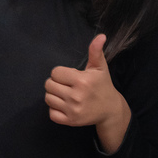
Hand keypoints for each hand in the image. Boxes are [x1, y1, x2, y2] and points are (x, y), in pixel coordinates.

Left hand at [45, 34, 131, 153]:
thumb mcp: (100, 67)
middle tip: (66, 85)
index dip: (61, 73)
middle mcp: (76, 96)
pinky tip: (64, 106)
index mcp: (82, 81)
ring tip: (65, 95)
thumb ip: (96, 51)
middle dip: (56, 83)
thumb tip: (101, 36)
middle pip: (49, 85)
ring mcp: (72, 110)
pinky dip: (54, 109)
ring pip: (48, 98)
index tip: (70, 77)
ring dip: (54, 95)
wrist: (110, 110)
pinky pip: (51, 113)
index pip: (55, 73)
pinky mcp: (70, 121)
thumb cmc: (102, 85)